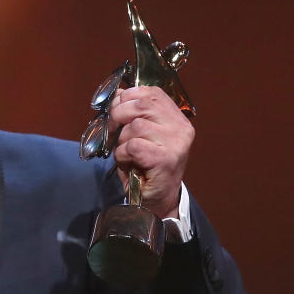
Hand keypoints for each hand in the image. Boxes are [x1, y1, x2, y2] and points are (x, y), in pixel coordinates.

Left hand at [110, 86, 193, 218]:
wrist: (157, 200)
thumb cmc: (146, 167)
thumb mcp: (140, 136)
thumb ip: (133, 115)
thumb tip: (118, 94)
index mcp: (176, 118)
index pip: (152, 93)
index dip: (128, 97)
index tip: (116, 108)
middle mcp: (180, 127)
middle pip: (142, 104)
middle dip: (119, 114)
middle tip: (112, 130)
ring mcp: (176, 143)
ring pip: (136, 126)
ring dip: (121, 140)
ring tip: (126, 153)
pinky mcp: (165, 159)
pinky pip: (133, 145)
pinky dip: (122, 154)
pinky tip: (127, 162)